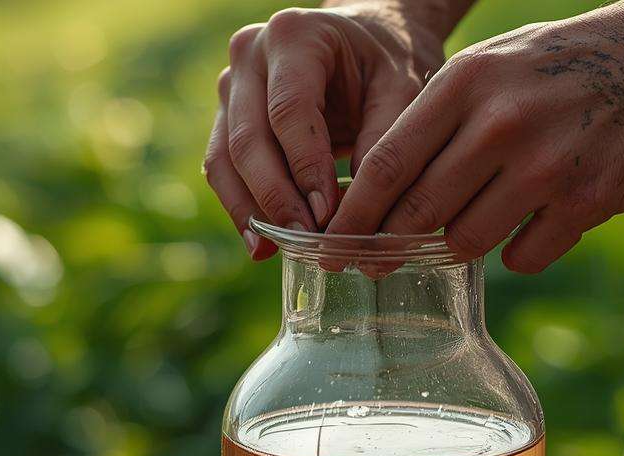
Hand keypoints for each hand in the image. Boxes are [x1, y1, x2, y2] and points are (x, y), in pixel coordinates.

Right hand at [204, 3, 446, 258]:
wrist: (363, 40)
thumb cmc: (386, 61)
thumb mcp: (401, 89)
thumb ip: (381, 142)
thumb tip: (357, 213)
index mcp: (294, 35)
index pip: (289, 112)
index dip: (304, 168)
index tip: (327, 215)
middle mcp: (249, 55)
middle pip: (248, 139)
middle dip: (274, 198)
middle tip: (303, 240)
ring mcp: (230, 85)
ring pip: (224, 159)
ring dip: (249, 210)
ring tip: (273, 251)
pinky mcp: (225, 116)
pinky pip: (221, 168)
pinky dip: (241, 207)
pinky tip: (260, 244)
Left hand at [330, 8, 623, 271]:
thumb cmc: (569, 64)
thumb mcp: (495, 65)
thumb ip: (439, 121)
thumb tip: (380, 195)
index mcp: (466, 84)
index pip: (386, 167)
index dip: (351, 217)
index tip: (328, 247)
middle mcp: (500, 124)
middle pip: (416, 213)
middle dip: (386, 248)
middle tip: (371, 266)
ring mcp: (545, 166)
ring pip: (464, 243)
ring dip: (458, 245)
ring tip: (475, 221)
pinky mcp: (586, 201)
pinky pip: (522, 257)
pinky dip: (519, 250)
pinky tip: (535, 222)